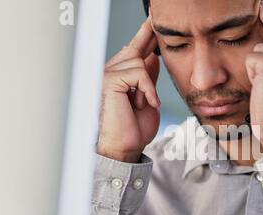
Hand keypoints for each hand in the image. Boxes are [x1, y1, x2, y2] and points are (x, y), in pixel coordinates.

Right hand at [97, 17, 160, 162]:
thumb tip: (152, 56)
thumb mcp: (149, 99)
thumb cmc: (135, 128)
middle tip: (154, 23)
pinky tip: (145, 103)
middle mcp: (111, 71)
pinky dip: (147, 89)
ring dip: (149, 84)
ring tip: (145, 103)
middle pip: (135, 46)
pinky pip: (138, 72)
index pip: (135, 50)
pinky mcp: (109, 80)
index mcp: (121, 75)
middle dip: (148, 35)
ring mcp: (108, 74)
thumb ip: (149, 78)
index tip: (153, 19)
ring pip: (139, 59)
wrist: (126, 147)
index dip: (145, 34)